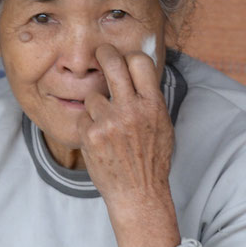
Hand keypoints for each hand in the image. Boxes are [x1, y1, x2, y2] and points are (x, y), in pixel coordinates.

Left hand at [80, 46, 181, 246]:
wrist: (138, 193)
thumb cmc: (151, 160)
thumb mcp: (162, 126)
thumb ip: (150, 99)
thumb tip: (140, 68)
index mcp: (152, 105)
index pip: (139, 61)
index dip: (129, 56)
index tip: (122, 58)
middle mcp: (131, 109)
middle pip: (111, 62)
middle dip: (103, 53)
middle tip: (100, 54)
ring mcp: (109, 122)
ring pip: (93, 95)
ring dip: (96, 105)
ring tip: (107, 124)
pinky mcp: (91, 135)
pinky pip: (84, 117)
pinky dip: (89, 125)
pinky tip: (100, 140)